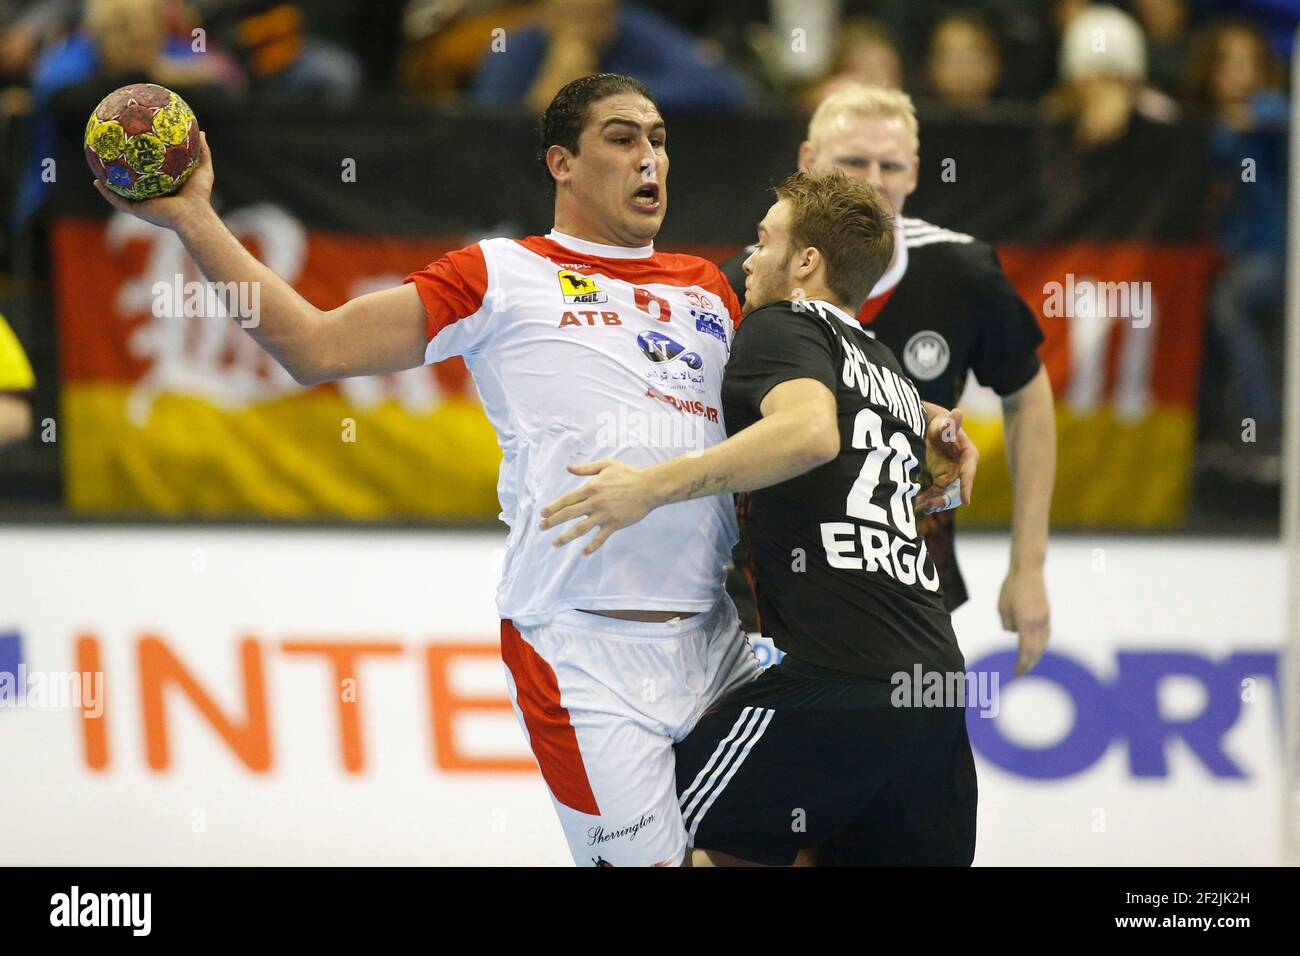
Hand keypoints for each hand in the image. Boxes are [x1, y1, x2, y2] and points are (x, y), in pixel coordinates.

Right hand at [92, 130, 214, 232]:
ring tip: (97, 168)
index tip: (135, 146)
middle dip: (122, 169)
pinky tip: (96, 182)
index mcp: (164, 186)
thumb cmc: (199, 195)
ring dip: (109, 181)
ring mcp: (143, 203)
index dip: (142, 160)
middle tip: (113, 154)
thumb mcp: (202, 168)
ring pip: (121, 191)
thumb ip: (202, 151)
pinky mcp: (138, 210)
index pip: (150, 171)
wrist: (192, 215)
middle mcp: (152, 195)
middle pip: (133, 180)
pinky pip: (118, 201)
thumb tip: (202, 132)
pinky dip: (107, 193)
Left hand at [539, 460, 660, 553]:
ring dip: (566, 536)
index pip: (567, 499)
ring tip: (555, 543)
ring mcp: (605, 514)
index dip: (554, 507)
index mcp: (592, 487)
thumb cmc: (628, 474)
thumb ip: (586, 468)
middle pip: (569, 513)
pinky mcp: (615, 523)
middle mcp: (595, 502)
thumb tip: (568, 468)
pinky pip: (601, 537)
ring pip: (581, 528)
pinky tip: (583, 552)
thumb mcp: (606, 465)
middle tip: (541, 528)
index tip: (543, 514)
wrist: (649, 487)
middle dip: (553, 521)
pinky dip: (592, 546)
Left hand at [916, 407, 977, 513]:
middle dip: (947, 500)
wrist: (929, 429)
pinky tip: (916, 503)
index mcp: (968, 456)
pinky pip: (935, 494)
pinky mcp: (940, 481)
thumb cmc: (940, 425)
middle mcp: (962, 469)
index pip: (969, 473)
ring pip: (947, 495)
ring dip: (936, 503)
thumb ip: (950, 423)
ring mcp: (952, 476)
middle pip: (958, 489)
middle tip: (933, 505)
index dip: (967, 487)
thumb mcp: (944, 424)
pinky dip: (927, 499)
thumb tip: (957, 412)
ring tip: (924, 507)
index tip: (966, 501)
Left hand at [999, 566, 1049, 675]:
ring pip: (1043, 644)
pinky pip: (1046, 635)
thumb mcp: (1002, 607)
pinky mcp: (1047, 614)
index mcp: (1026, 623)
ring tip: (1028, 663)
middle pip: (1036, 651)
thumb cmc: (1011, 587)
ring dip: (1036, 655)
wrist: (1028, 570)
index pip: (1025, 651)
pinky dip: (1041, 645)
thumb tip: (1014, 633)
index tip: (1016, 673)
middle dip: (1028, 663)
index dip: (1022, 664)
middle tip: (1021, 672)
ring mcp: (1045, 618)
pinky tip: (1036, 647)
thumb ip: (1008, 624)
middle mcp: (1038, 623)